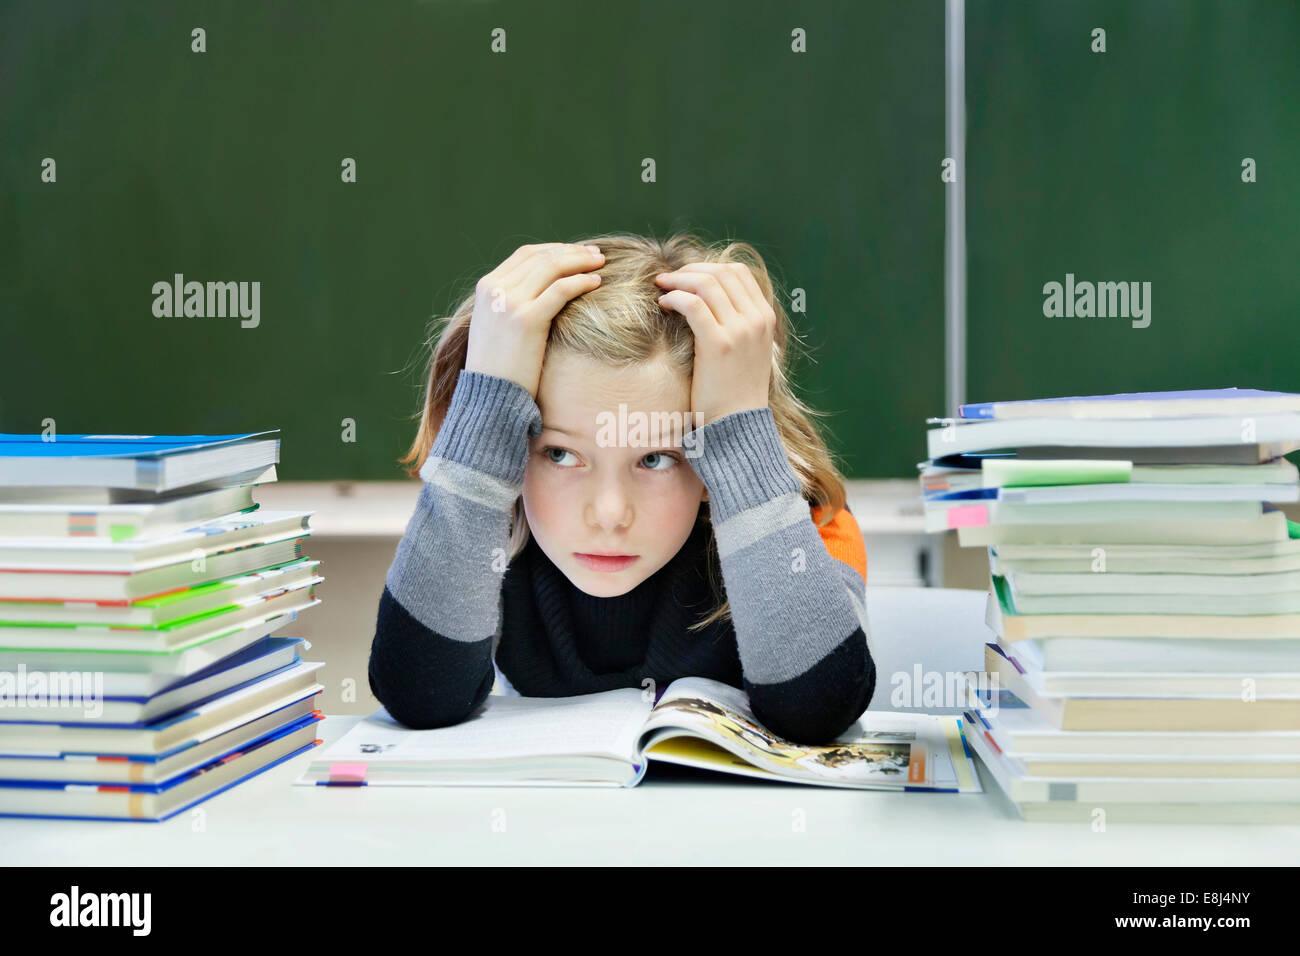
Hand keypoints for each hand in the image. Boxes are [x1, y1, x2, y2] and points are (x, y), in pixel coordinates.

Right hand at [464, 243, 604, 398]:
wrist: (489, 396)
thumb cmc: (499, 368)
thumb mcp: (496, 325)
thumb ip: (511, 302)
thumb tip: (542, 289)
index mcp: (486, 287)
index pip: (526, 254)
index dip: (555, 249)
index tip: (576, 252)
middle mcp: (495, 290)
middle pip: (541, 257)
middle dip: (572, 252)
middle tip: (596, 254)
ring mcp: (510, 303)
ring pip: (552, 268)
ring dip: (580, 262)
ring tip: (601, 263)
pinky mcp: (527, 320)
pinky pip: (561, 290)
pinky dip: (581, 282)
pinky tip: (596, 282)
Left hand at [655, 261, 774, 424]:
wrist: (738, 424)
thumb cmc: (735, 390)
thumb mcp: (747, 349)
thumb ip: (737, 322)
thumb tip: (707, 297)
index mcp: (765, 317)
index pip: (738, 272)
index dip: (708, 267)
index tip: (686, 275)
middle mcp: (757, 319)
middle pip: (721, 272)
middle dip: (690, 269)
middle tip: (668, 278)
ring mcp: (740, 331)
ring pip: (706, 283)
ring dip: (678, 280)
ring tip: (661, 288)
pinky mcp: (719, 345)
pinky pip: (693, 305)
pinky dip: (675, 297)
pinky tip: (664, 304)